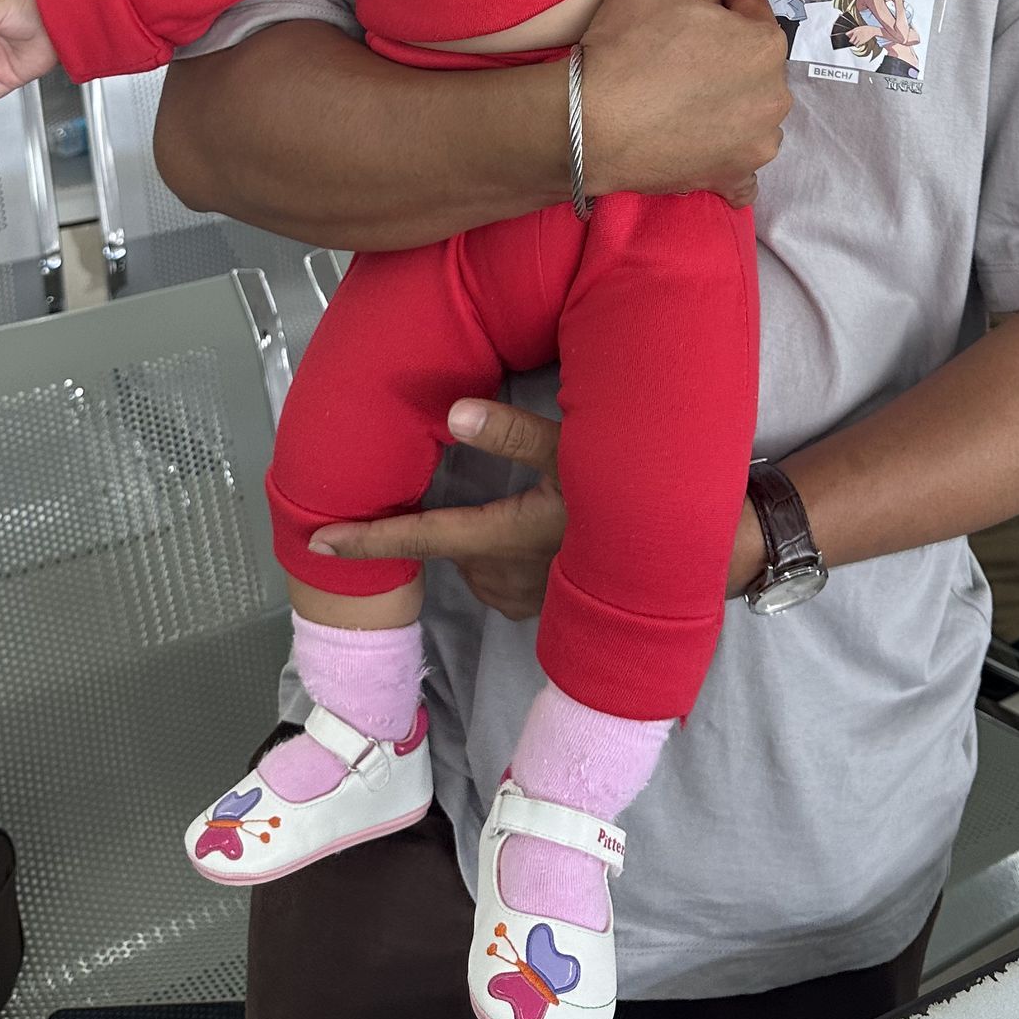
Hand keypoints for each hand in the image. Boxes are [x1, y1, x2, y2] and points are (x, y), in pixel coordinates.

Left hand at [312, 397, 774, 615]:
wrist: (699, 552)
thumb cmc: (635, 492)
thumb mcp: (575, 450)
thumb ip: (511, 431)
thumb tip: (450, 410)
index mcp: (510, 534)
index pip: (424, 535)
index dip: (369, 537)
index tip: (319, 542)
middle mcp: (513, 574)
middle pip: (453, 552)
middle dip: (453, 529)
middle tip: (490, 494)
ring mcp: (533, 598)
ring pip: (480, 571)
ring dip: (485, 545)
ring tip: (523, 512)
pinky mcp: (554, 608)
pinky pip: (510, 586)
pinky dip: (511, 563)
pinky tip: (543, 539)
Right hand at [582, 0, 790, 209]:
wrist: (590, 124)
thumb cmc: (626, 45)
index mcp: (764, 44)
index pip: (746, 11)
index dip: (717, 4)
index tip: (687, 7)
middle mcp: (773, 96)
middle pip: (751, 63)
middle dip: (726, 54)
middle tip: (678, 50)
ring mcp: (754, 143)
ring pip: (751, 113)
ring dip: (730, 104)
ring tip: (683, 94)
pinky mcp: (729, 177)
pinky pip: (740, 170)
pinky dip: (727, 160)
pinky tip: (703, 149)